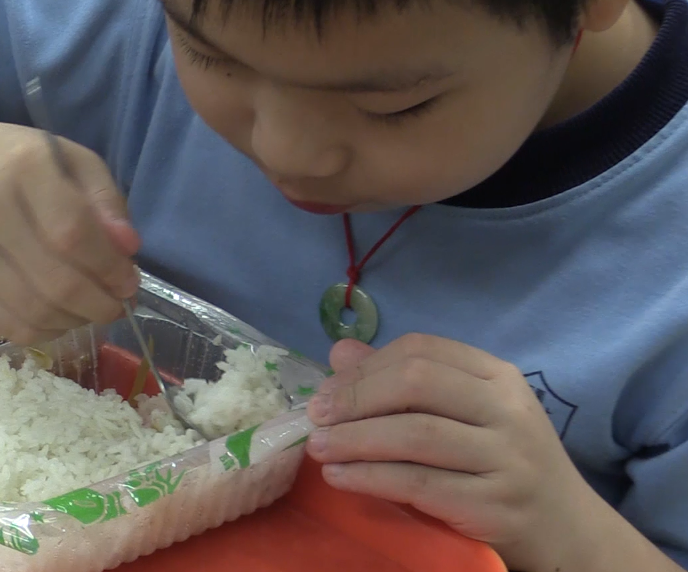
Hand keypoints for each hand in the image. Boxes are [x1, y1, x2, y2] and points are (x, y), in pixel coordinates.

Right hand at [0, 118, 139, 344]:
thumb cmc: (18, 165)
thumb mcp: (72, 162)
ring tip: (91, 310)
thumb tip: (128, 248)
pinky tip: (59, 317)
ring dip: (75, 320)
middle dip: (99, 303)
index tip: (129, 281)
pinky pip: (8, 326)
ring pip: (33, 311)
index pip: (74, 232)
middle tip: (117, 304)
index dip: (110, 267)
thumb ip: (106, 201)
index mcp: (23, 166)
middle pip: (55, 280)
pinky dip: (44, 331)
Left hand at [306, 334, 598, 570]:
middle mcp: (506, 409)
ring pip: (414, 434)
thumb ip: (404, 381)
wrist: (564, 531)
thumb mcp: (461, 414)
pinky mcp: (493, 504)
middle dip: (355, 397)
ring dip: (354, 439)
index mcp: (497, 376)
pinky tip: (340, 477)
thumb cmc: (501, 464)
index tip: (326, 389)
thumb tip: (340, 354)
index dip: (366, 367)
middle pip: (416, 383)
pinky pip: (418, 483)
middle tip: (316, 416)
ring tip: (317, 448)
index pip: (422, 350)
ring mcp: (505, 457)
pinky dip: (370, 477)